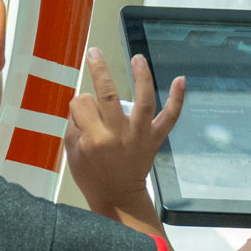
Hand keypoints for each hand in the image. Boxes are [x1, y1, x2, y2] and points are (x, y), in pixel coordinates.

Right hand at [66, 46, 182, 225]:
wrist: (118, 198)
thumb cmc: (91, 175)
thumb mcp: (71, 152)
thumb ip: (75, 124)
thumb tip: (83, 101)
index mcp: (94, 139)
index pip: (83, 104)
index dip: (79, 104)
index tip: (79, 111)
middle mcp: (118, 134)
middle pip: (107, 95)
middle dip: (99, 70)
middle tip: (94, 53)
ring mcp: (140, 135)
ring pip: (143, 101)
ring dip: (141, 77)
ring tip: (137, 58)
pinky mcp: (155, 139)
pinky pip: (170, 118)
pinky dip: (177, 99)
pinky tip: (180, 79)